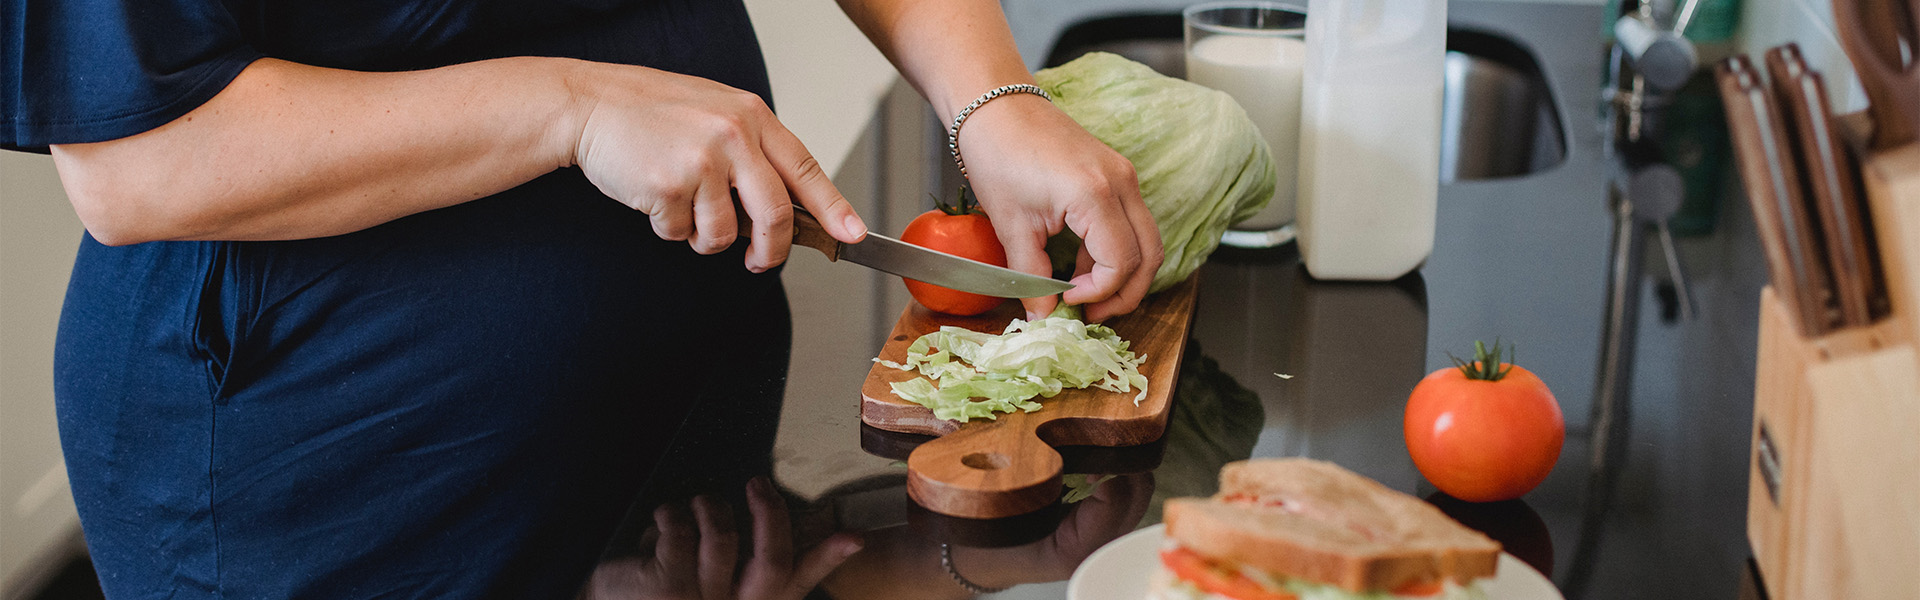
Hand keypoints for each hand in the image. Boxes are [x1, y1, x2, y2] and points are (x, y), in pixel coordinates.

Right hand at [569, 65, 867, 271]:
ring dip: (703, 237)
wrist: (590, 105)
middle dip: (771, 251)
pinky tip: (655, 196)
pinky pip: (681, 233)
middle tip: (760, 261)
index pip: (806, 170)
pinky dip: (668, 228)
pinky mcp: (669, 186)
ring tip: (683, 206)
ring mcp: (702, 161)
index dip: (833, 208)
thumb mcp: (716, 113)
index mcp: (752, 116)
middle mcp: (734, 136)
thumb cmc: (651, 111)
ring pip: (723, 234)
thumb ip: (752, 151)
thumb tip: (783, 206)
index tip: (852, 235)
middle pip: (775, 214)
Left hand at [580, 478, 863, 599]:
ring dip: (708, 508)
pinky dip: (669, 514)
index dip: (826, 559)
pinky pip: (682, 526)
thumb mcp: (701, 588)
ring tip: (694, 504)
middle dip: (770, 513)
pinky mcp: (667, 583)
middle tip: (757, 485)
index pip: (794, 584)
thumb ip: (739, 567)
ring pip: (725, 535)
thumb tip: (773, 522)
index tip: (853, 537)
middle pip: (772, 558)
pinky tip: (660, 518)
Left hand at [950, 95, 1162, 321]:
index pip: (1121, 262)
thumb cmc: (998, 155)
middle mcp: (1121, 183)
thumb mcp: (1011, 225)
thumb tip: (1041, 317)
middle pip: (1150, 256)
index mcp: (1095, 195)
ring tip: (1085, 294)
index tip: (1068, 301)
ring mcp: (1123, 175)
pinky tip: (1081, 265)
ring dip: (1123, 274)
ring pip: (1146, 240)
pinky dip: (1115, 251)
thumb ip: (1030, 276)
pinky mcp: (1116, 174)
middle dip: (1125, 293)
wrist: (996, 106)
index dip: (1099, 293)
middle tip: (1092, 314)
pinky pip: (1130, 222)